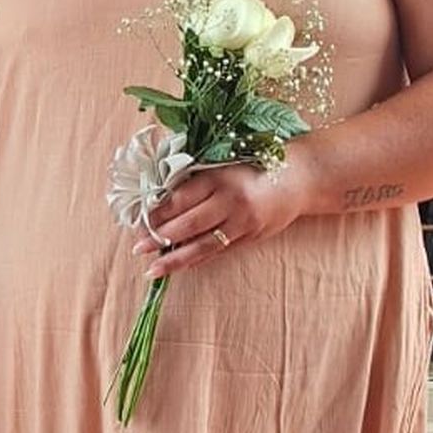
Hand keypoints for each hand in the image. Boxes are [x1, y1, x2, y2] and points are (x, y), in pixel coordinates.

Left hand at [135, 151, 312, 278]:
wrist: (295, 180)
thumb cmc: (251, 165)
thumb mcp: (221, 163)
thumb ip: (194, 176)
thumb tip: (158, 193)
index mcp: (217, 177)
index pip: (180, 197)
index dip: (158, 211)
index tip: (138, 220)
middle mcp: (228, 201)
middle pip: (188, 223)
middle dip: (159, 236)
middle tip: (137, 246)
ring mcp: (240, 223)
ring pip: (202, 244)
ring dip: (174, 258)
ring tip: (152, 269)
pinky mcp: (250, 238)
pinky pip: (218, 252)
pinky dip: (196, 259)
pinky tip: (179, 266)